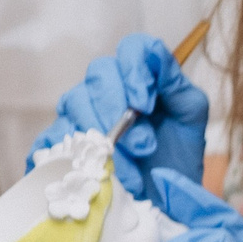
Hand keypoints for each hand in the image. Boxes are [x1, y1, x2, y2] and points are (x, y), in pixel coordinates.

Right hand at [28, 32, 209, 197]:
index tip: (146, 105)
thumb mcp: (189, 115)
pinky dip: (67, 152)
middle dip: (119, 110)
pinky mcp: (63, 138)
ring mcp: (81, 109)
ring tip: (129, 170)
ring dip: (103, 136)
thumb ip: (175, 83)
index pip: (132, 49)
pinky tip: (86, 168)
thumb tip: (155, 53)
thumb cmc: (178, 150)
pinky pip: (52, 135)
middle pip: (99, 74)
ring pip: (76, 102)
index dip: (135, 71)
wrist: (164, 192)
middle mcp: (107, 84)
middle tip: (145, 146)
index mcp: (140, 72)